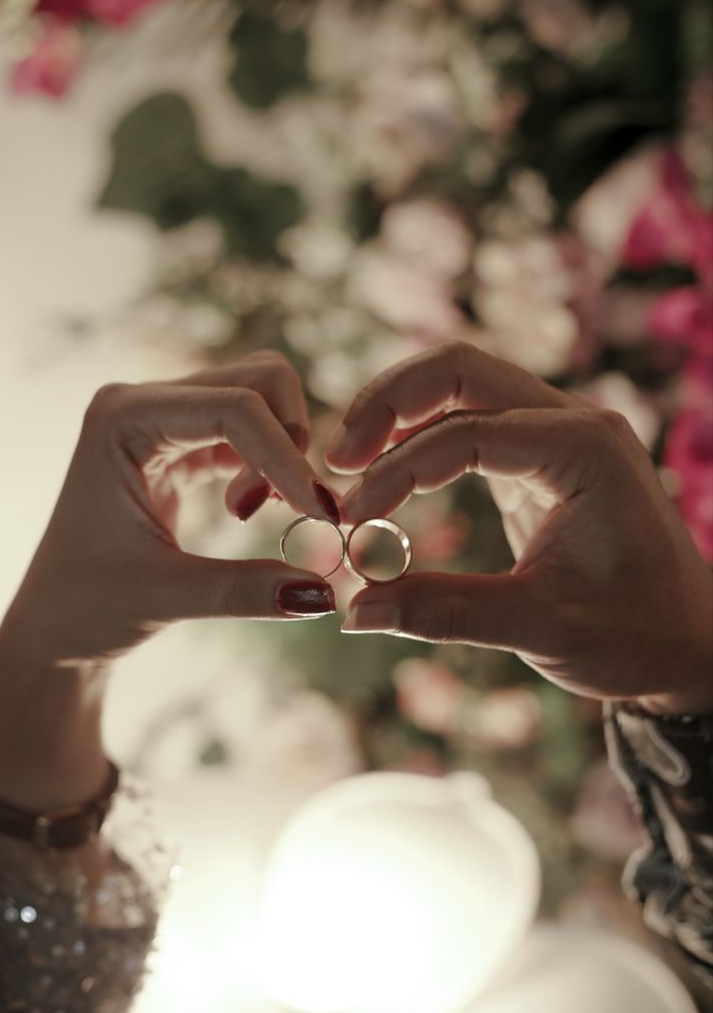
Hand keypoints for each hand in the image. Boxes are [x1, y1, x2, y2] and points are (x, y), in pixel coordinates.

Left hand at [0, 352, 339, 808]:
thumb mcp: (164, 599)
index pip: (234, 407)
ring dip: (282, 453)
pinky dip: (270, 464)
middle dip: (290, 440)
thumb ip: (245, 591)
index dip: (287, 455)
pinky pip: (249, 430)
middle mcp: (142, 402)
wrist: (55, 623)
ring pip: (261, 398)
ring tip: (260, 511)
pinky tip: (251, 508)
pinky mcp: (182, 441)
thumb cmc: (87, 608)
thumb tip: (325, 592)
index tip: (322, 514)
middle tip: (287, 508)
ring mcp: (163, 417)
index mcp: (121, 419)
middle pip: (258, 380)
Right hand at [327, 342, 712, 714]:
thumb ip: (444, 611)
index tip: (351, 521)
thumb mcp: (540, 627)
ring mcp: (559, 432)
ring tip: (347, 461)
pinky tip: (384, 471)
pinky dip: (421, 437)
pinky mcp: (541, 455)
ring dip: (399, 412)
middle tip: (334, 457)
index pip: (466, 434)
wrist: (691, 642)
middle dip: (388, 404)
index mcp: (585, 449)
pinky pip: (470, 420)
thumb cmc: (634, 635)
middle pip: (460, 370)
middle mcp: (574, 422)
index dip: (397, 472)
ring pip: (461, 384)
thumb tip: (352, 612)